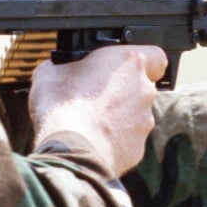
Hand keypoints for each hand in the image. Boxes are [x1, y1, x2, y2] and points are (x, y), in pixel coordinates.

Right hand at [29, 45, 167, 175]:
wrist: (68, 150)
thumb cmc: (62, 105)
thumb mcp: (50, 71)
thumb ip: (65, 66)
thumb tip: (59, 71)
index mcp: (129, 63)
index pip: (156, 56)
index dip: (143, 62)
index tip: (124, 68)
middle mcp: (144, 90)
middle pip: (140, 87)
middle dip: (122, 91)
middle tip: (95, 96)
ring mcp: (144, 121)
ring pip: (135, 115)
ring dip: (117, 117)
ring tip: (89, 122)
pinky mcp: (137, 148)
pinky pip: (127, 140)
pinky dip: (113, 140)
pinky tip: (92, 140)